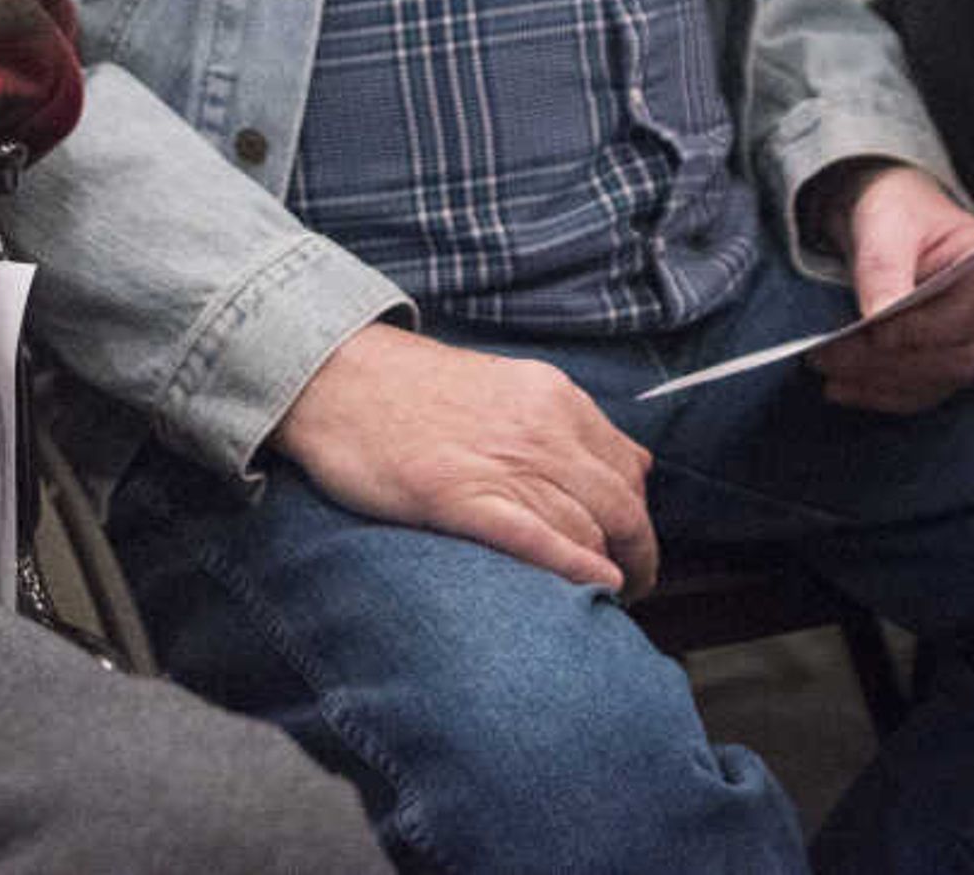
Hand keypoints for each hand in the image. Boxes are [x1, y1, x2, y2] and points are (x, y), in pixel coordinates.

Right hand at [270, 323, 657, 595]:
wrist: (335, 375)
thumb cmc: (410, 388)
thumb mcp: (506, 384)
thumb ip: (561, 422)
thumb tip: (624, 464)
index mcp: (553, 397)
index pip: (629, 468)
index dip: (638, 515)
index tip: (630, 542)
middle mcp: (541, 428)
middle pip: (621, 506)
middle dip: (639, 556)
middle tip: (632, 587)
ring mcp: (503, 463)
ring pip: (587, 528)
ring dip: (608, 571)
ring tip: (605, 598)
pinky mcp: (461, 496)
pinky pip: (539, 538)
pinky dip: (577, 568)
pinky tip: (597, 589)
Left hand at [807, 164, 973, 416]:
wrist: (898, 222)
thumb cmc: (901, 214)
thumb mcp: (887, 224)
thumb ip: (885, 266)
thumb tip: (878, 317)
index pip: (967, 316)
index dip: (918, 330)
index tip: (869, 332)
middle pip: (957, 357)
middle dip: (889, 363)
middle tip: (829, 357)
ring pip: (940, 380)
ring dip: (881, 382)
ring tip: (829, 371)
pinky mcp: (964, 365)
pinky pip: (929, 391)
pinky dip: (885, 394)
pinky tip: (844, 387)